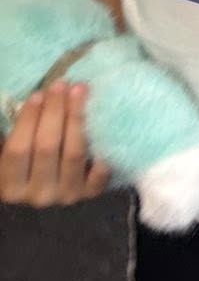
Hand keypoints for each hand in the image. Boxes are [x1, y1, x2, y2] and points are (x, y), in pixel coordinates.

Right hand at [0, 83, 111, 207]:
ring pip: (74, 153)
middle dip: (55, 111)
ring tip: (80, 90)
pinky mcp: (90, 194)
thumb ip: (19, 133)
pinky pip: (100, 173)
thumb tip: (36, 100)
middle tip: (62, 84)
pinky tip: (105, 125)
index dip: (28, 120)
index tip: (38, 93)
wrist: (52, 190)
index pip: (18, 150)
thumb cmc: (29, 165)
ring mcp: (66, 195)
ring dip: (77, 117)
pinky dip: (103, 150)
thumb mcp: (14, 153)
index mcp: (11, 187)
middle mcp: (38, 195)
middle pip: (47, 147)